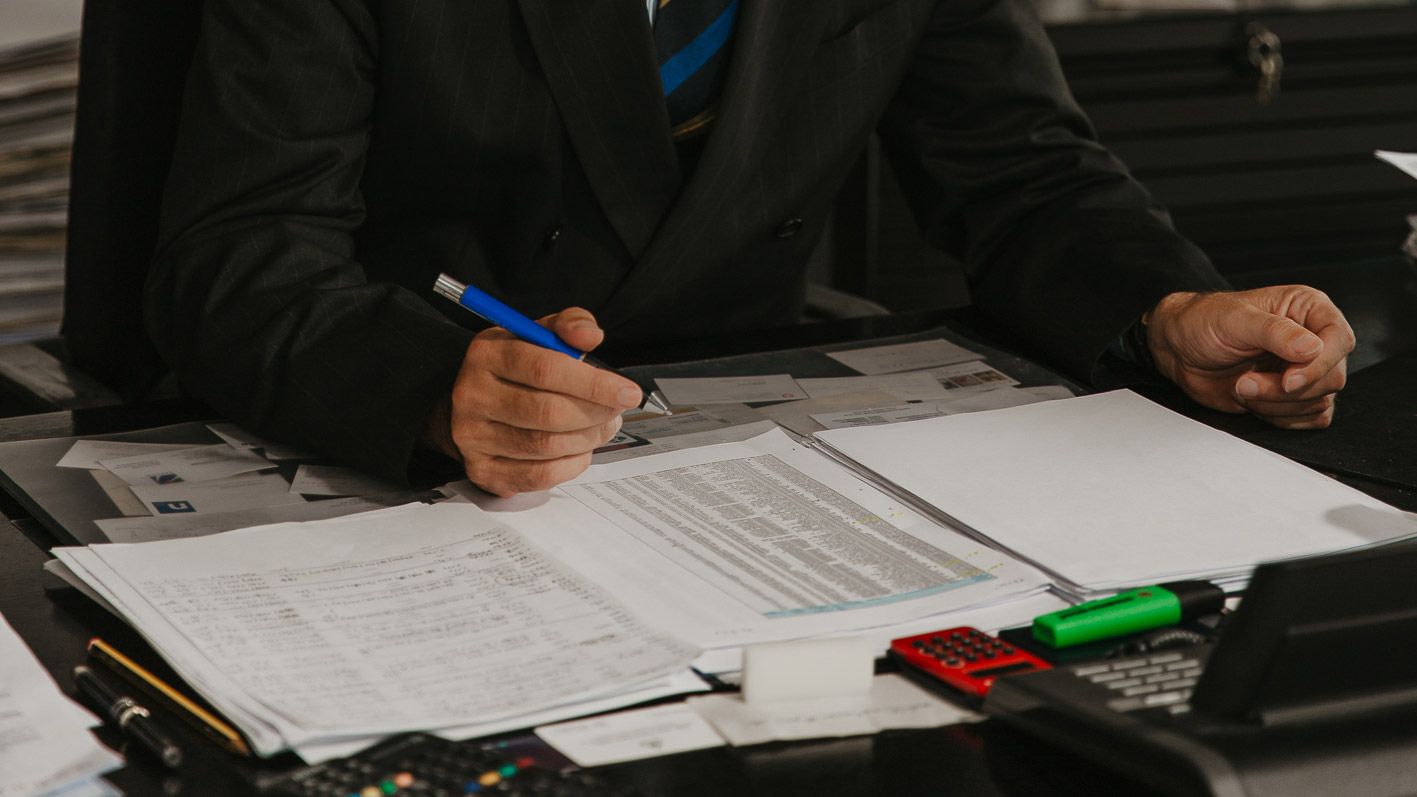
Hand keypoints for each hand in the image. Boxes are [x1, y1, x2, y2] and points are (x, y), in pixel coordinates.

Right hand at [434, 308, 643, 495]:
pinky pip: (538, 475)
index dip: (594, 384)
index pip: (545, 369)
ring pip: (546, 446)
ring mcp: (473, 436)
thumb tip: (590, 336)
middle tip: (616, 410)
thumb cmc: (516, 368)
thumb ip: (570, 326)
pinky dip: (570, 465)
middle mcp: (473, 395)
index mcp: (488, 354)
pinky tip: (580, 450)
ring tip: (602, 426)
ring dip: (587, 438)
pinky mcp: (482, 470)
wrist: (475, 405)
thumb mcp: (539, 335)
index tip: (627, 392)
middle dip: (595, 414)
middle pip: (548, 412)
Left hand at [1145, 286, 1354, 429]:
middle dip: (1286, 390)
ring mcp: (1306, 369)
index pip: (1340, 339)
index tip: (1287, 380)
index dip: (1320, 365)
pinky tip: (1253, 401)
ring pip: (1320, 401)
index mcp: (1308, 310)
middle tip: (1246, 383)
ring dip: (1277, 405)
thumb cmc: (1204, 322)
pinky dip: (1282, 418)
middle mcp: (1314, 339)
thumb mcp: (1235, 320)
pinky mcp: (1294, 396)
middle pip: (1332, 377)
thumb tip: (1313, 348)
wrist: (1180, 348)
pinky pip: (1311, 418)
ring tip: (1242, 386)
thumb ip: (1275, 332)